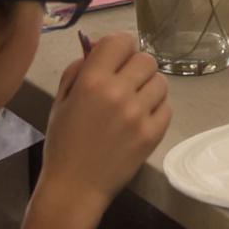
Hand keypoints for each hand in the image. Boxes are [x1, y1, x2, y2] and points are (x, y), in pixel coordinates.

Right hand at [40, 33, 168, 217]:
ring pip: (160, 81)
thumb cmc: (63, 142)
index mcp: (92, 80)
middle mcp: (119, 92)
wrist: (75, 187)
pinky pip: (167, 107)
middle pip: (146, 59)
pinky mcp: (153, 134)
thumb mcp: (61, 99)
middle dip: (135, 66)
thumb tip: (98, 47)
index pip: (121, 40)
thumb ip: (78, 68)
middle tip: (125, 82)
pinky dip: (157, 108)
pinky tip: (142, 118)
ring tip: (135, 101)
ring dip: (148, 86)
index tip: (114, 59)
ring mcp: (139, 114)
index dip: (119, 47)